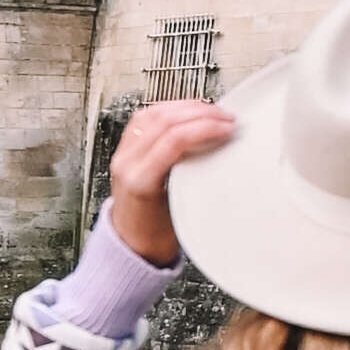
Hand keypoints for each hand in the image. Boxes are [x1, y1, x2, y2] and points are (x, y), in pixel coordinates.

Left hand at [105, 98, 235, 264]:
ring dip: (187, 107)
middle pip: (164, 120)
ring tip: (212, 112)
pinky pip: (146, 116)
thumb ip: (195, 177)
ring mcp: (123, 152)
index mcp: (140, 181)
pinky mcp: (126, 146)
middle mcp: (127, 162)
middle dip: (200, 113)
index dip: (204, 128)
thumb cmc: (155, 234)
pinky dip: (171, 108)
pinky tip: (188, 111)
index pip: (174, 140)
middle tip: (225, 118)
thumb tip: (220, 150)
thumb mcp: (181, 209)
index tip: (226, 128)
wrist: (132, 242)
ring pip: (154, 112)